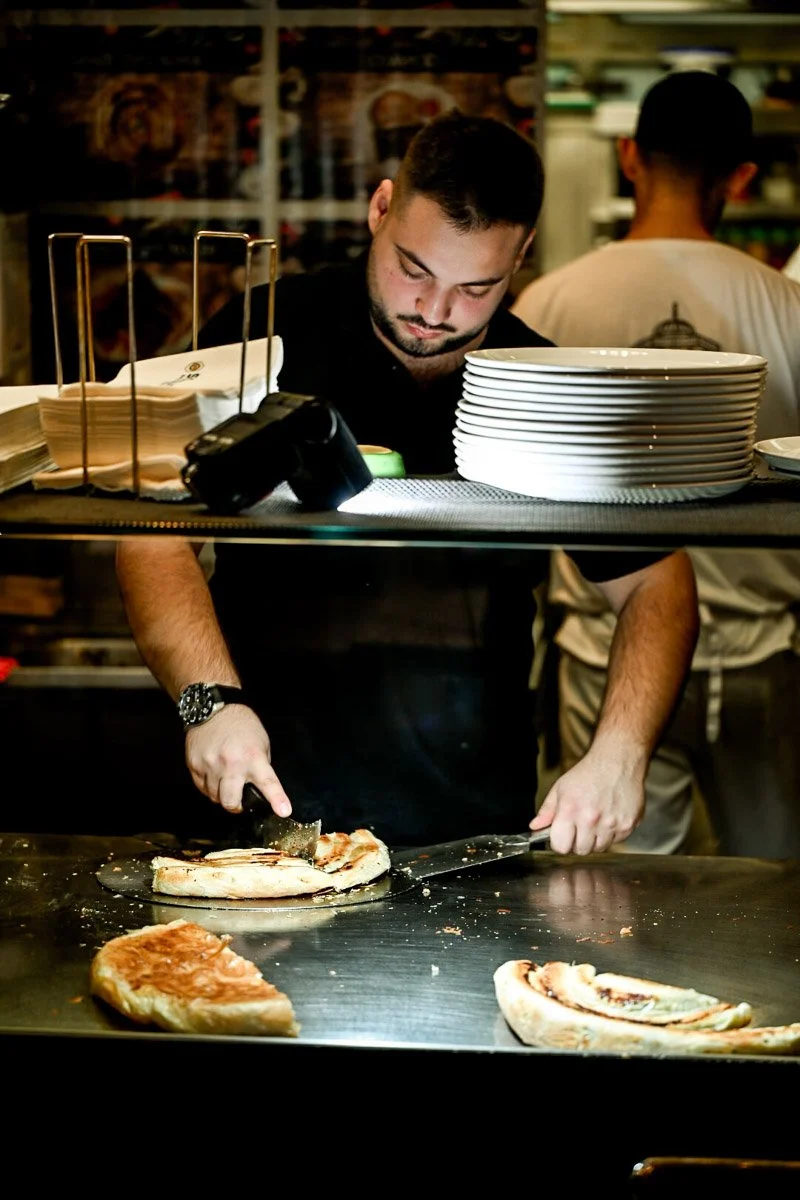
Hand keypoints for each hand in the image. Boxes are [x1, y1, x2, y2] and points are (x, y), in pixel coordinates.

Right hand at [185, 704, 291, 815]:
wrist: (213, 708)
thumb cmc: (242, 726)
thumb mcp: (261, 743)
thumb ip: (260, 766)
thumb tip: (259, 788)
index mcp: (253, 757)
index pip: (268, 783)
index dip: (276, 799)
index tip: (284, 811)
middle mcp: (231, 764)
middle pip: (231, 802)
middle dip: (236, 806)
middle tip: (240, 801)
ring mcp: (210, 765)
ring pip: (215, 797)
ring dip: (222, 795)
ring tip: (226, 781)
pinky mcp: (194, 765)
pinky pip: (202, 788)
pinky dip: (209, 786)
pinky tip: (214, 775)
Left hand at [531, 748, 645, 854]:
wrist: (617, 761)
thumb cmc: (589, 773)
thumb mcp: (561, 788)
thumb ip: (547, 810)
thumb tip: (535, 826)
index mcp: (571, 810)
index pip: (560, 846)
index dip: (560, 843)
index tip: (562, 836)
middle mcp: (591, 819)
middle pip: (581, 850)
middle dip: (578, 841)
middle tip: (580, 826)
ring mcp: (612, 823)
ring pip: (600, 848)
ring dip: (596, 839)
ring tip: (596, 820)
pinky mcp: (628, 825)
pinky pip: (617, 841)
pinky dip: (612, 833)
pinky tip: (609, 816)